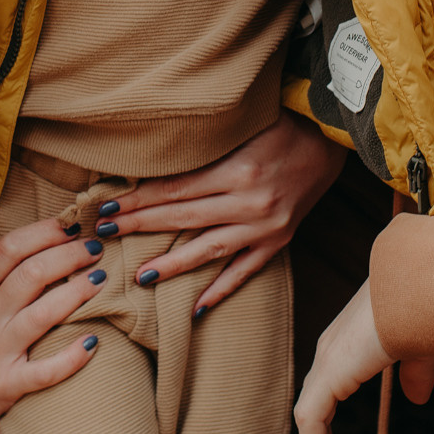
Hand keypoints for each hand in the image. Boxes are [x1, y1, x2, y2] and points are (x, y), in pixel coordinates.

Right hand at [0, 218, 101, 433]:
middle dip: (69, 256)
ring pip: (43, 314)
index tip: (68, 225)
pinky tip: (93, 342)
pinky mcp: (5, 386)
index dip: (42, 233)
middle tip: (94, 248)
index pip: (8, 250)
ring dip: (78, 293)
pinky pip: (45, 371)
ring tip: (101, 279)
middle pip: (32, 274)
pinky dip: (71, 357)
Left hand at [103, 111, 343, 315]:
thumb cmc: (280, 125)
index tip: (106, 205)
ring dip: (173, 264)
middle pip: (183, 218)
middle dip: (139, 226)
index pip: (174, 189)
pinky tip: (195, 307)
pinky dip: (220, 289)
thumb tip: (151, 165)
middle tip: (104, 234)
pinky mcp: (279, 241)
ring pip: (209, 250)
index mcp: (237, 171)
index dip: (137, 199)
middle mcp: (250, 203)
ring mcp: (266, 227)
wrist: (329, 140)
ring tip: (140, 276)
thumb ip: (203, 150)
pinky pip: (245, 271)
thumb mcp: (240, 130)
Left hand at [292, 281, 433, 433]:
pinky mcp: (327, 377)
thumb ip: (416, 373)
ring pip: (310, 417)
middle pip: (316, 402)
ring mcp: (326, 363)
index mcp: (350, 340)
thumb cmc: (424, 309)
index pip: (331, 382)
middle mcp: (331, 350)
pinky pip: (311, 424)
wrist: (419, 289)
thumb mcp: (421, 348)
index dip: (334, 411)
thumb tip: (417, 400)